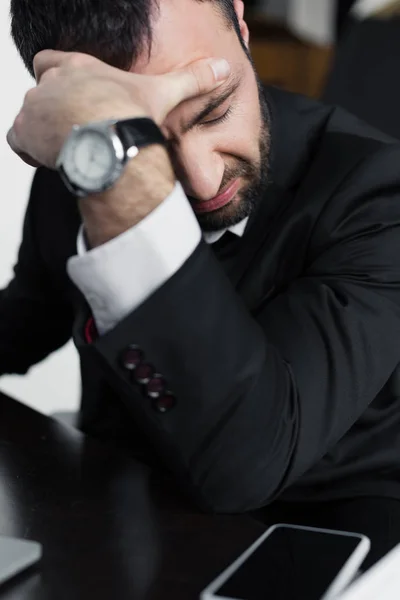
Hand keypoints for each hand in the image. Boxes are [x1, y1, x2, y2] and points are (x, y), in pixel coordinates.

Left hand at [6, 50, 230, 169]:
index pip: (51, 61)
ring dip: (43, 131)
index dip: (56, 76)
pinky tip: (54, 160)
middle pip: (40, 92)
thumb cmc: (132, 115)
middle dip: (53, 108)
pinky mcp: (24, 132)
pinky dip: (30, 150)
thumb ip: (192, 80)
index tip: (73, 96)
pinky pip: (18, 141)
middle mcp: (51, 82)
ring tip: (71, 148)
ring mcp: (34, 106)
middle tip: (76, 128)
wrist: (108, 139)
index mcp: (79, 67)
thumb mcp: (164, 93)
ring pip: (29, 117)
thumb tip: (224, 69)